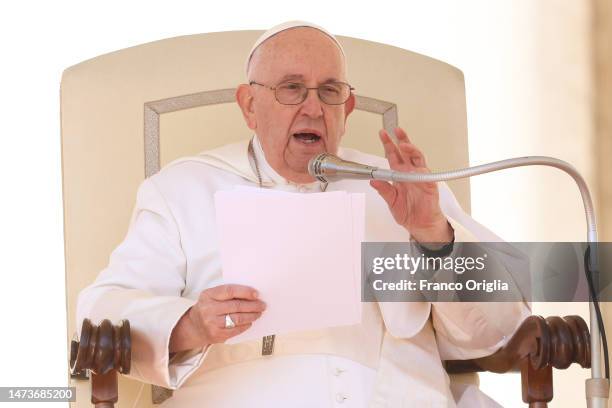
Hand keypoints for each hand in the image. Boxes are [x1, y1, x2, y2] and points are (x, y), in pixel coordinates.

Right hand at [170, 284, 265, 351]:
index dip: (245, 292)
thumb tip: (250, 294)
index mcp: (208, 295)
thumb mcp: (211, 296)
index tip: (256, 294)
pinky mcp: (217, 335)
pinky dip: (245, 325)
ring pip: (238, 319)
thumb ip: (227, 294)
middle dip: (253, 305)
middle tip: (262, 305)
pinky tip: (250, 322)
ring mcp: (212, 323)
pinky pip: (236, 330)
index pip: (229, 291)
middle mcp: (208, 309)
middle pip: (236, 306)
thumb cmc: (207, 308)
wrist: (193, 327)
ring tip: (259, 313)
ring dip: (252, 316)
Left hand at [370, 127, 452, 242]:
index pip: (393, 155)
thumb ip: (383, 190)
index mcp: (399, 174)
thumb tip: (374, 180)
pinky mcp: (430, 185)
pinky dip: (422, 171)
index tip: (383, 134)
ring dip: (412, 150)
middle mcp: (410, 173)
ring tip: (405, 144)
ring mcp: (420, 177)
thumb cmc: (408, 212)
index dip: (388, 144)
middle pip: (406, 151)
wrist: (420, 225)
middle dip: (401, 140)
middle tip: (396, 130)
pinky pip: (426, 175)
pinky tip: (417, 167)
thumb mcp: (391, 201)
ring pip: (417, 158)